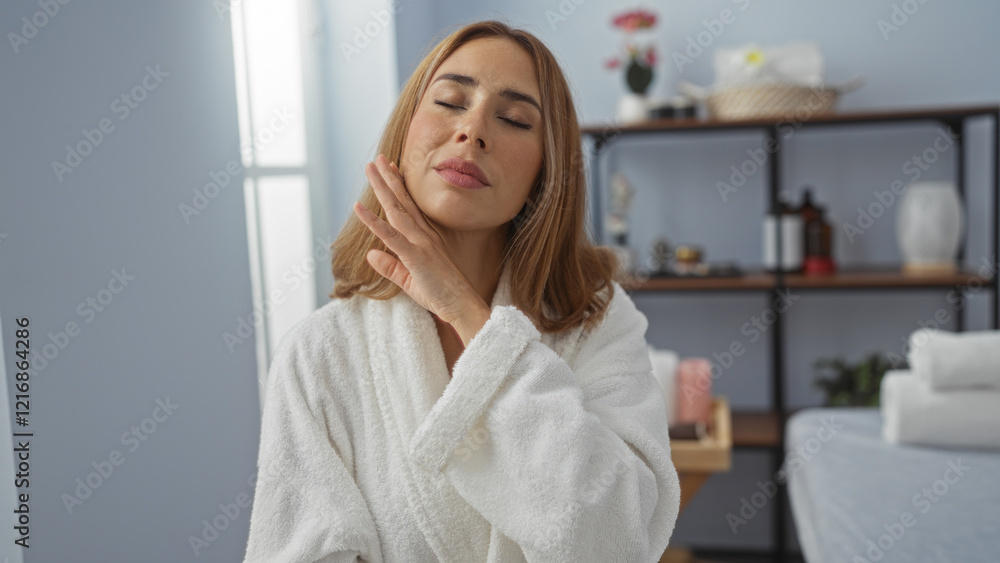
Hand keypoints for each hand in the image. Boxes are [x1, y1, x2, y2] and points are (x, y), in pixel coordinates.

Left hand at [353, 154, 489, 340]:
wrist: (461, 305)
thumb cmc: (440, 294)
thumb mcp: (409, 280)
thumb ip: (390, 266)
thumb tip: (370, 254)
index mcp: (425, 238)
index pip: (409, 207)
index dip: (398, 187)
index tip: (389, 170)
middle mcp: (423, 235)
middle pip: (402, 201)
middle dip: (389, 178)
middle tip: (377, 159)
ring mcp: (419, 243)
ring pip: (396, 209)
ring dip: (382, 187)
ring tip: (371, 168)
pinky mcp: (414, 256)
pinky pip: (390, 235)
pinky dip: (373, 221)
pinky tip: (358, 208)